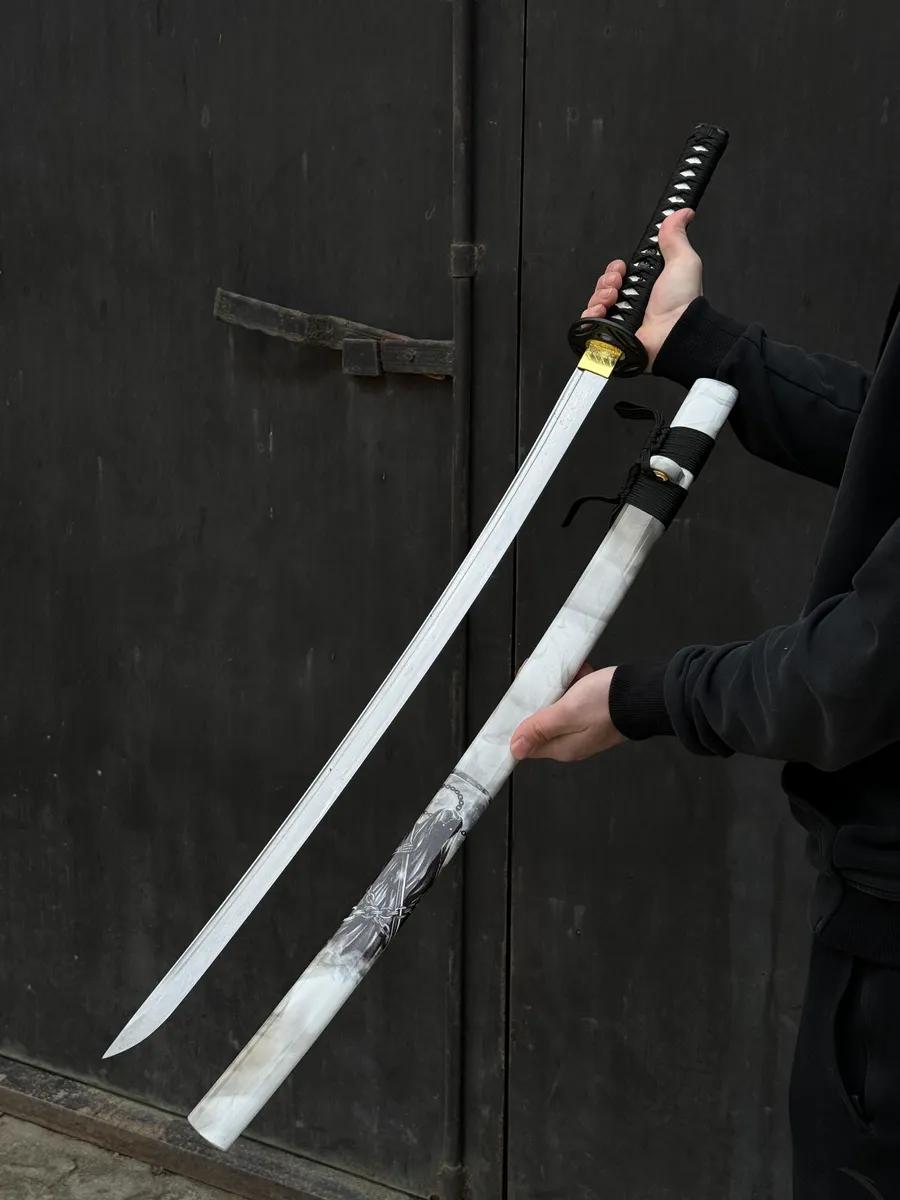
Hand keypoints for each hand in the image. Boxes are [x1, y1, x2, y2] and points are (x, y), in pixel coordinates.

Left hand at [509, 665, 625, 762]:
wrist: (645, 691)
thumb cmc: (609, 704)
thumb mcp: (566, 713)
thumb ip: (539, 728)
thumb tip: (516, 747)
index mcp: (563, 747)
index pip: (528, 741)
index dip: (519, 719)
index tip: (518, 699)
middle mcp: (571, 739)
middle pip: (541, 717)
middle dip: (540, 695)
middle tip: (546, 679)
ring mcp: (583, 724)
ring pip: (557, 701)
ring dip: (558, 684)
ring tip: (569, 674)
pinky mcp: (593, 709)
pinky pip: (574, 694)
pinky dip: (575, 680)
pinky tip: (581, 673)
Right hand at [582, 209, 702, 368]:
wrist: (676, 333)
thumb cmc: (682, 303)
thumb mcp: (683, 261)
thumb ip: (676, 237)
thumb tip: (682, 213)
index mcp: (645, 288)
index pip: (617, 275)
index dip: (615, 270)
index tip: (622, 268)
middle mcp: (632, 305)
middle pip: (604, 287)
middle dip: (607, 281)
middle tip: (618, 285)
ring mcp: (621, 322)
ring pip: (595, 304)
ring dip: (599, 296)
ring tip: (612, 299)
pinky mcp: (612, 338)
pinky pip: (590, 325)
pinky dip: (590, 316)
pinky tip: (601, 312)